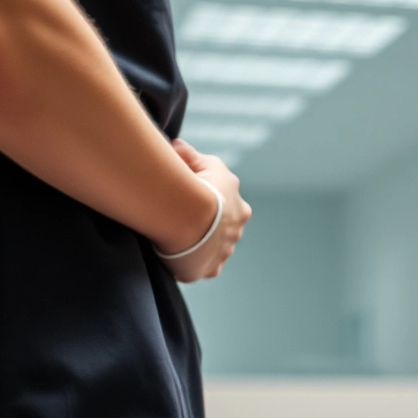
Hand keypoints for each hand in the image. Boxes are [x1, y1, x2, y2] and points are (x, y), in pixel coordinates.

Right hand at [158, 139, 250, 282]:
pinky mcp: (208, 270)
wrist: (191, 214)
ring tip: (177, 240)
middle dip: (208, 228)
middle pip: (222, 232)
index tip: (191, 199)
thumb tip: (178, 146)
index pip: (228, 208)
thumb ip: (188, 154)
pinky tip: (178, 258)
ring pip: (212, 251)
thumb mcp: (199, 160)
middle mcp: (236, 233)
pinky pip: (200, 269)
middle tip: (183, 221)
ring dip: (199, 247)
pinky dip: (192, 265)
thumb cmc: (198, 185)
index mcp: (241, 210)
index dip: (210, 202)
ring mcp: (223, 254)